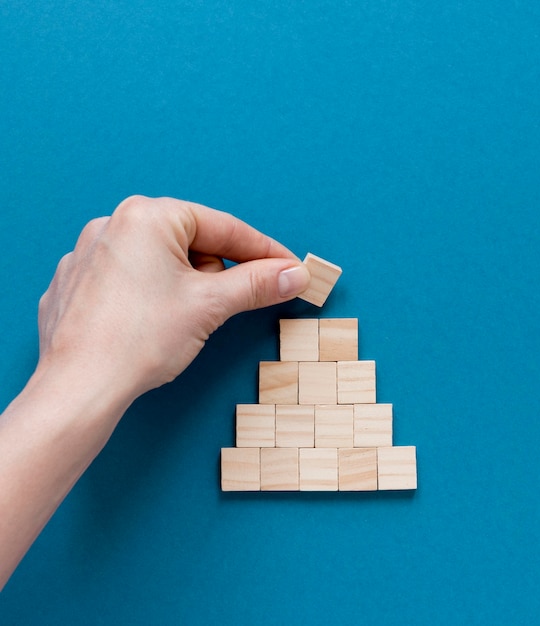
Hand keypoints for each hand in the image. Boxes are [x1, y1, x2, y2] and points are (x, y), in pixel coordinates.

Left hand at [37, 195, 310, 400]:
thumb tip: (293, 275)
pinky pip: (129, 277)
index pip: (224, 227)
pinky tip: (151, 322)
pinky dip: (150, 294)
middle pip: (191, 241)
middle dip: (216, 272)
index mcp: (148, 217)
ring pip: (160, 260)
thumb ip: (257, 283)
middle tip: (228, 303)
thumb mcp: (210, 305)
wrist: (79, 388)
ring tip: (181, 319)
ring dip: (184, 283)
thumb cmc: (139, 340)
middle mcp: (113, 224)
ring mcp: (89, 253)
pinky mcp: (77, 282)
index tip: (288, 267)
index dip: (264, 250)